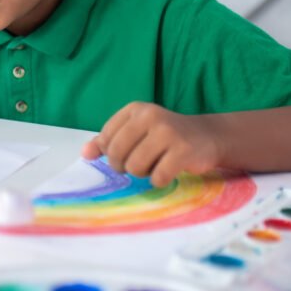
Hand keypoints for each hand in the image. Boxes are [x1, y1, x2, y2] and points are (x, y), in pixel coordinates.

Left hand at [80, 102, 224, 186]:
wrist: (206, 136)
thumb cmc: (163, 136)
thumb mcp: (134, 132)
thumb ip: (107, 141)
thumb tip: (85, 153)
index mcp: (134, 110)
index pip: (106, 139)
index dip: (111, 153)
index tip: (126, 153)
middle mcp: (150, 116)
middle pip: (117, 154)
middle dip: (124, 166)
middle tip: (138, 164)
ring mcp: (168, 132)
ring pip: (135, 167)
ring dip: (143, 174)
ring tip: (154, 165)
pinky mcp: (183, 151)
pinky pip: (158, 177)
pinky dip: (159, 180)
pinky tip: (168, 171)